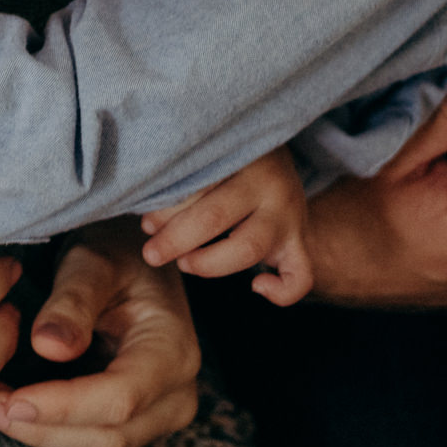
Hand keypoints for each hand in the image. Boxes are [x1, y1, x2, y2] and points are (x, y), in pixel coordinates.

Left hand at [0, 219, 200, 446]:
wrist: (131, 258)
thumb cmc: (114, 252)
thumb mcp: (92, 262)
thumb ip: (72, 302)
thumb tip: (47, 347)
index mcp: (174, 349)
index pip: (119, 397)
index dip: (63, 407)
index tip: (10, 401)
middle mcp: (176, 391)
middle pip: (109, 433)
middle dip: (44, 427)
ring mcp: (160, 411)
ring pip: (99, 445)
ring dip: (42, 433)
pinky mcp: (138, 419)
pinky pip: (92, 439)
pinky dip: (50, 429)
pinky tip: (11, 406)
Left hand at [137, 148, 312, 303]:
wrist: (275, 155)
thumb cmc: (229, 159)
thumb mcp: (210, 157)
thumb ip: (183, 184)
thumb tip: (151, 226)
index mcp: (241, 158)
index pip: (197, 186)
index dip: (165, 211)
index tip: (146, 225)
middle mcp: (269, 185)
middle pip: (214, 217)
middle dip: (175, 240)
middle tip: (152, 253)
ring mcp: (290, 215)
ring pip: (249, 248)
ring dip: (208, 263)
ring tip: (184, 263)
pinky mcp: (300, 242)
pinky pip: (300, 277)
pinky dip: (282, 292)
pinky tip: (256, 286)